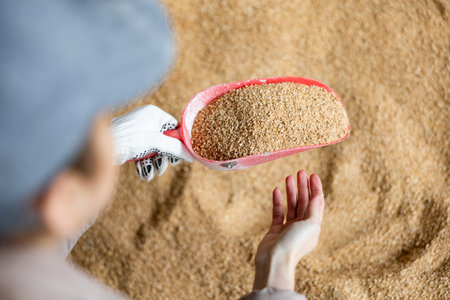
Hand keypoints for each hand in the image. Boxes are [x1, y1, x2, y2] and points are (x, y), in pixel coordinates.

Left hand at [111, 105, 193, 180]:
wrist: (99, 144)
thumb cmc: (129, 138)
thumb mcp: (157, 143)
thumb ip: (176, 148)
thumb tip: (192, 156)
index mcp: (154, 113)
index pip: (174, 127)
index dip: (178, 142)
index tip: (179, 156)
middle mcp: (146, 120)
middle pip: (164, 140)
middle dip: (164, 157)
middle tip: (163, 167)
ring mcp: (137, 131)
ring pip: (153, 149)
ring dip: (155, 163)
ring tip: (152, 174)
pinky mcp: (129, 141)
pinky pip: (143, 152)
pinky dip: (145, 163)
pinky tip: (144, 173)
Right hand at [253, 170, 324, 290]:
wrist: (275, 261)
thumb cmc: (294, 244)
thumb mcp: (310, 224)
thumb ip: (314, 209)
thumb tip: (319, 195)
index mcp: (313, 226)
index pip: (316, 202)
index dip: (315, 188)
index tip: (312, 174)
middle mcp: (302, 226)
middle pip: (304, 202)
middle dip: (303, 186)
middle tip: (300, 172)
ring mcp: (288, 228)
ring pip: (291, 205)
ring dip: (290, 191)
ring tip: (288, 177)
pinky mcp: (275, 230)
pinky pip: (278, 212)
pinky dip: (277, 201)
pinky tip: (276, 190)